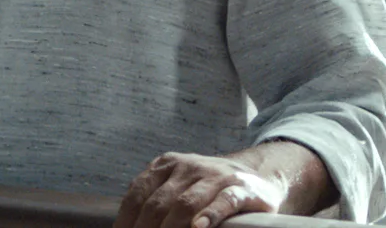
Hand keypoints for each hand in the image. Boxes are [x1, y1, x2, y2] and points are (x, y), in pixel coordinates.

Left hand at [114, 152, 286, 227]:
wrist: (258, 178)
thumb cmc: (209, 191)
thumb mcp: (179, 186)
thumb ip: (155, 201)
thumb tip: (127, 227)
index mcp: (168, 165)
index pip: (138, 193)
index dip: (126, 220)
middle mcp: (190, 166)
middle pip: (159, 203)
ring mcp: (217, 176)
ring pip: (186, 203)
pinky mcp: (243, 189)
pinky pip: (224, 201)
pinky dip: (210, 215)